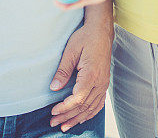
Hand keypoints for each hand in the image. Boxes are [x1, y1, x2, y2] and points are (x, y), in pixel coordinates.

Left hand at [49, 15, 112, 131]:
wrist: (101, 31)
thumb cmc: (85, 37)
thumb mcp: (71, 50)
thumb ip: (63, 70)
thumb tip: (54, 88)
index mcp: (91, 74)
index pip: (78, 99)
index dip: (65, 107)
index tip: (53, 111)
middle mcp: (100, 82)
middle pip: (84, 106)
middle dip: (67, 116)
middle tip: (53, 122)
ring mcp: (104, 84)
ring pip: (91, 108)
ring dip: (77, 118)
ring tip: (64, 125)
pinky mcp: (104, 83)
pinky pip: (98, 103)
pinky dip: (89, 113)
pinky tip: (81, 118)